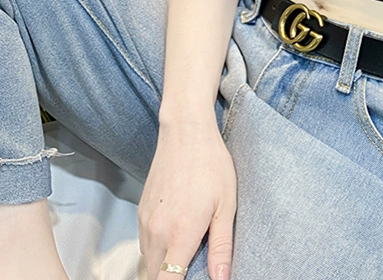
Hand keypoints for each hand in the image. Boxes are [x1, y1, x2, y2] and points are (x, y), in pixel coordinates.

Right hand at [138, 118, 237, 279]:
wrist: (186, 132)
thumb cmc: (211, 165)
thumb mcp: (226, 204)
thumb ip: (222, 246)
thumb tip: (221, 278)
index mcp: (180, 233)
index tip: (192, 279)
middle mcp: (156, 232)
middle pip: (156, 275)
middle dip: (172, 277)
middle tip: (195, 267)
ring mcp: (145, 222)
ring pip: (149, 261)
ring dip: (164, 265)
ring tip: (189, 251)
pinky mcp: (140, 212)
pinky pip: (145, 244)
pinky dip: (158, 249)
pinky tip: (177, 234)